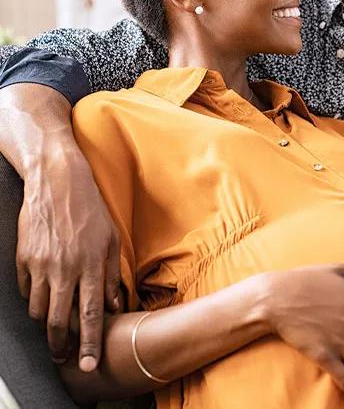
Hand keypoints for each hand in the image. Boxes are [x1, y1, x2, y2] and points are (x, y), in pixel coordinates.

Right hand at [16, 150, 120, 371]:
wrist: (57, 183)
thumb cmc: (90, 211)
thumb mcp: (111, 241)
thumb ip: (112, 276)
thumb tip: (116, 305)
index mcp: (91, 266)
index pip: (91, 315)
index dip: (90, 343)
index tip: (88, 364)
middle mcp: (66, 269)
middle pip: (60, 321)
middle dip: (61, 345)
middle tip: (63, 358)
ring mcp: (41, 265)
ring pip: (40, 310)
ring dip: (48, 323)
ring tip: (56, 327)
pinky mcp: (24, 259)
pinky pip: (27, 292)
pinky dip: (36, 300)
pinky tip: (45, 297)